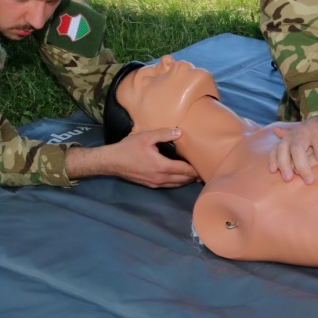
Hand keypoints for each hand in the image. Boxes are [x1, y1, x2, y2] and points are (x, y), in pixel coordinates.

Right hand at [67, 127, 198, 187]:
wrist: (111, 162)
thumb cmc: (128, 148)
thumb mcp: (146, 136)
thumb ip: (164, 134)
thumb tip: (180, 132)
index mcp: (162, 167)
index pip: (184, 170)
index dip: (196, 169)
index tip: (205, 166)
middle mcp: (160, 178)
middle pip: (182, 180)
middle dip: (193, 176)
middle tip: (204, 171)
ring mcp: (155, 183)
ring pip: (176, 184)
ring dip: (186, 180)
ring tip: (195, 175)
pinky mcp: (149, 184)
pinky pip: (168, 185)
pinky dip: (177, 182)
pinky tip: (178, 177)